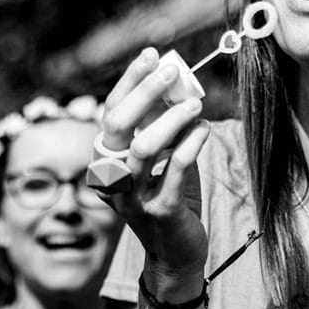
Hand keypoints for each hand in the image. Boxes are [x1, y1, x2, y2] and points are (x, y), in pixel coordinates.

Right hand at [98, 47, 209, 282]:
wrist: (176, 253)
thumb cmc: (169, 196)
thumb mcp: (161, 156)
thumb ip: (162, 124)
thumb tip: (175, 80)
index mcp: (104, 161)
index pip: (110, 112)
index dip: (130, 81)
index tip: (152, 55)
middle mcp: (110, 178)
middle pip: (117, 125)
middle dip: (145, 92)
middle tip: (173, 70)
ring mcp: (131, 197)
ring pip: (143, 147)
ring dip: (171, 119)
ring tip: (195, 104)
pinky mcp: (159, 211)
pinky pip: (173, 169)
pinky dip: (191, 144)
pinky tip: (204, 129)